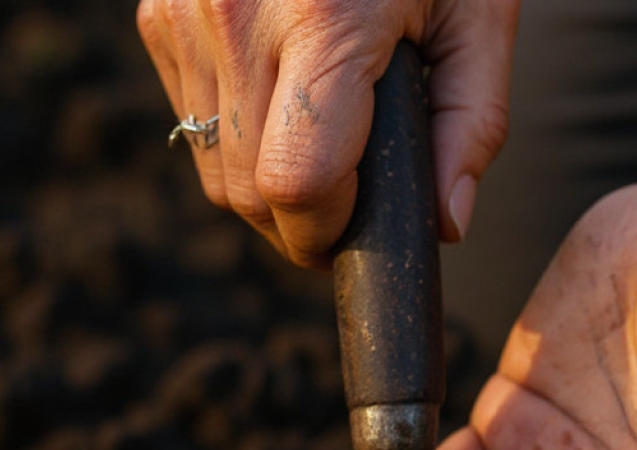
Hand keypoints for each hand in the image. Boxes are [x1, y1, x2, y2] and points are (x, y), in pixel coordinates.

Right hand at [136, 0, 517, 265]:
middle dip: (297, 226)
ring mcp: (186, 11)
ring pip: (213, 169)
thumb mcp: (476, 19)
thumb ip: (471, 127)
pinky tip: (279, 109)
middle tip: (342, 211)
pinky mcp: (160, 11)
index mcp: (325, 20)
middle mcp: (237, 15)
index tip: (351, 239)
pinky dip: (234, 141)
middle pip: (247, 192)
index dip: (326, 232)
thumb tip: (446, 224)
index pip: (297, 183)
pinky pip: (191, 121)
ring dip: (264, 190)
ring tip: (318, 155)